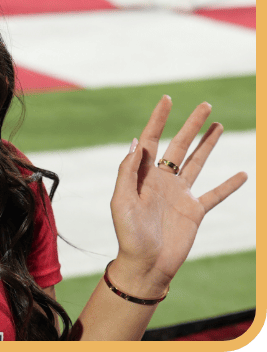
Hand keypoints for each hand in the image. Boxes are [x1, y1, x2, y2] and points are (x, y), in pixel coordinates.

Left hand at [108, 96, 246, 295]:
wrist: (145, 264)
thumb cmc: (128, 234)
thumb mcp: (121, 200)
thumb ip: (128, 172)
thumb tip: (137, 142)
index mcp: (143, 175)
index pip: (152, 140)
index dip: (158, 119)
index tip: (167, 99)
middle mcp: (162, 180)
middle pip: (179, 145)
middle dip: (191, 125)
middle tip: (205, 105)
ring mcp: (179, 194)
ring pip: (196, 162)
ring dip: (208, 144)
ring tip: (217, 125)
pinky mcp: (194, 211)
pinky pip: (215, 194)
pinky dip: (229, 185)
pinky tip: (243, 174)